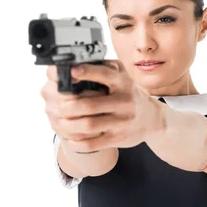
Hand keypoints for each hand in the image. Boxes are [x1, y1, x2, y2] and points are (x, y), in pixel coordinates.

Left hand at [40, 61, 157, 152]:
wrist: (150, 119)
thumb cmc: (127, 94)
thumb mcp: (122, 77)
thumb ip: (104, 68)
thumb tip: (76, 63)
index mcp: (123, 82)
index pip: (104, 74)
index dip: (86, 72)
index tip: (70, 71)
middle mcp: (125, 101)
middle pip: (89, 104)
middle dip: (68, 106)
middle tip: (56, 105)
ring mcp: (122, 121)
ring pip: (89, 125)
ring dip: (69, 125)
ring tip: (58, 122)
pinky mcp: (118, 138)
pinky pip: (93, 143)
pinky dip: (76, 142)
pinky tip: (68, 138)